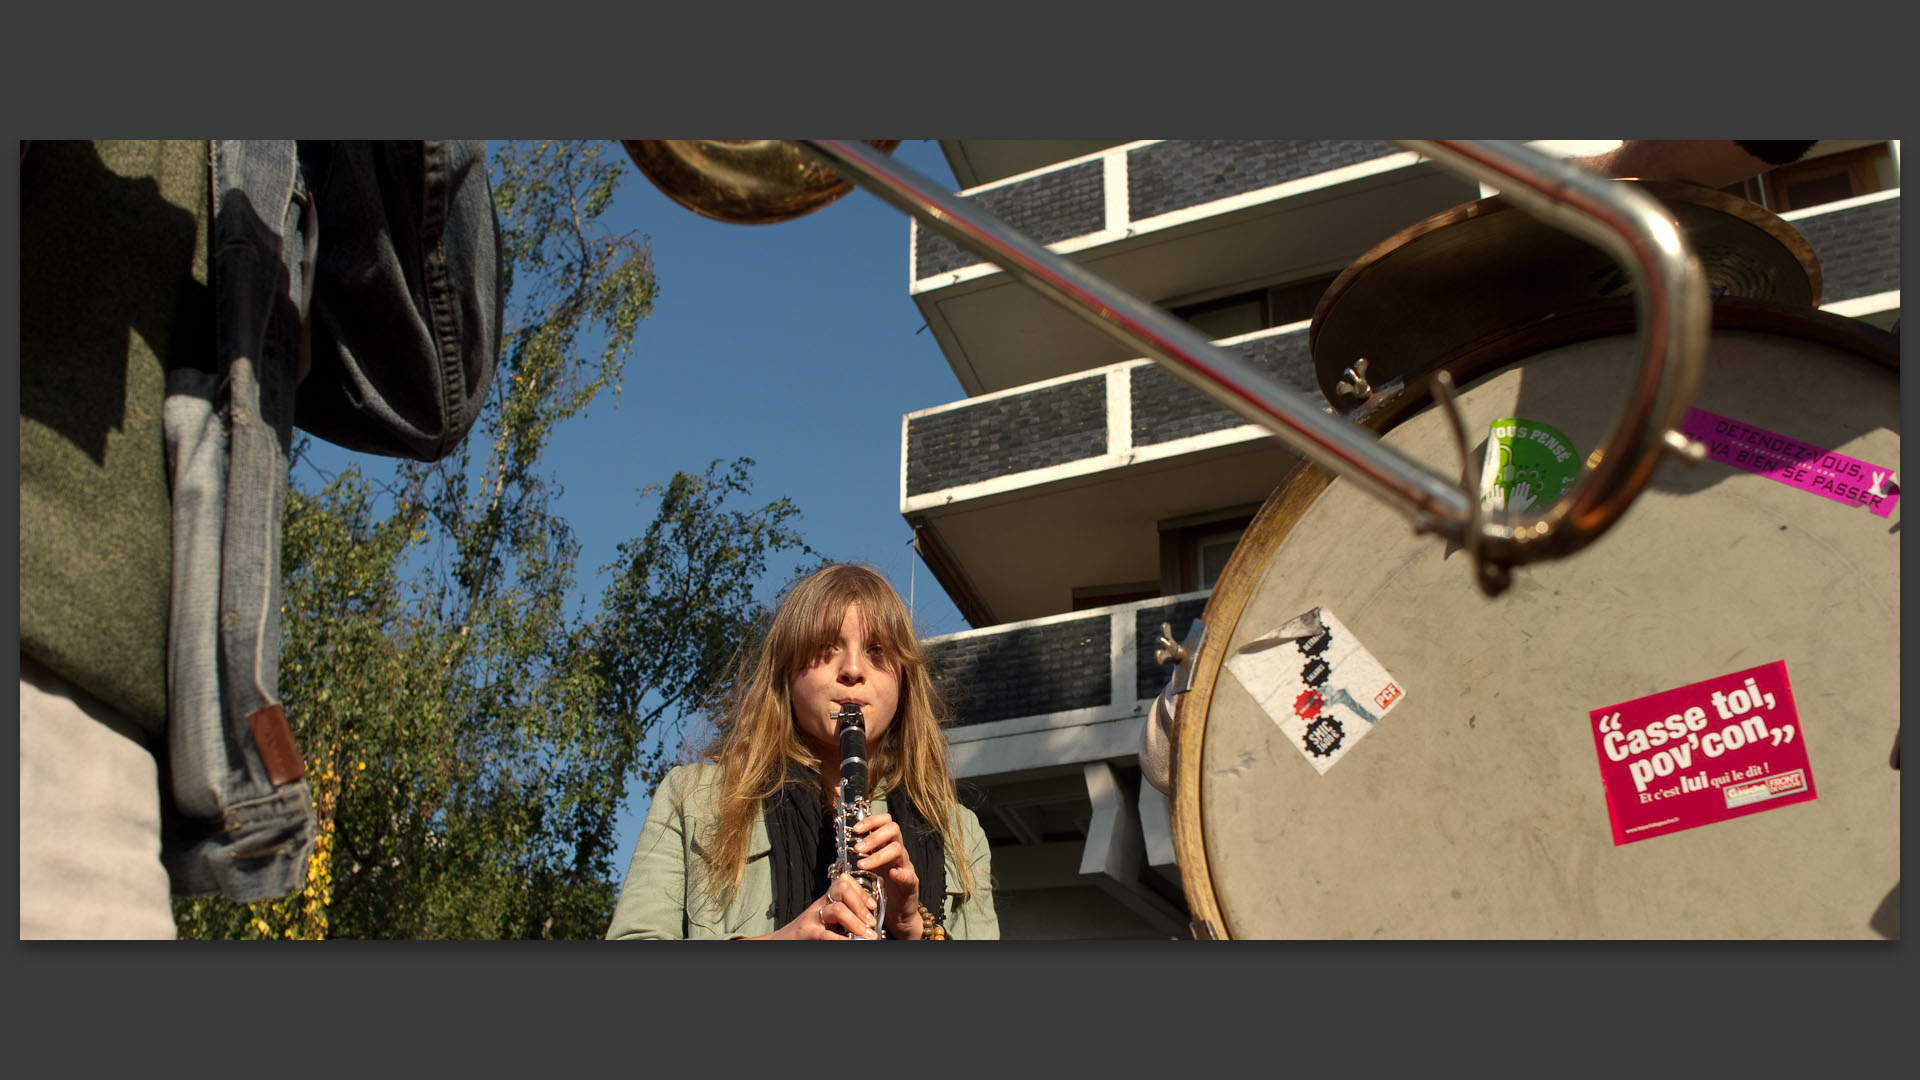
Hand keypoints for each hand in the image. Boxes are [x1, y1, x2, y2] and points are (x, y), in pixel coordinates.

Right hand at [765, 874, 879, 939]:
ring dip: (856, 922)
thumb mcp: (826, 922)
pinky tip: (850, 944)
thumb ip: (844, 920)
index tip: (873, 905)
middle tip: (872, 921)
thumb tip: (869, 926)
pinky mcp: (807, 933)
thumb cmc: (807, 934)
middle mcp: (819, 905)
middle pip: (842, 890)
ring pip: (837, 910)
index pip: (844, 883)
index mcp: (826, 901)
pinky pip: (826, 934)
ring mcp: (812, 918)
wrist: (780, 942)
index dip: (861, 891)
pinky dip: (840, 940)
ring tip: (867, 936)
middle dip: (861, 904)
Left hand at [851, 813, 926, 939]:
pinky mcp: (911, 884)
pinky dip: (900, 873)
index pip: (885, 821)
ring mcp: (905, 866)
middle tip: (857, 848)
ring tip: (862, 865)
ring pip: (898, 850)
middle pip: (893, 830)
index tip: (856, 829)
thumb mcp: (870, 867)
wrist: (898, 912)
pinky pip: (908, 875)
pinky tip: (892, 874)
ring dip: (878, 855)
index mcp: (886, 845)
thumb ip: (860, 854)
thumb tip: (841, 840)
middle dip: (873, 836)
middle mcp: (897, 852)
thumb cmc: (882, 887)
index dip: (871, 820)